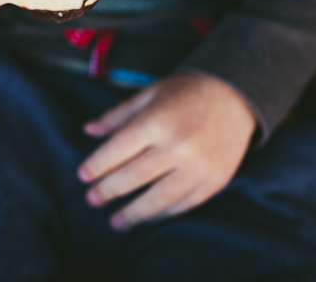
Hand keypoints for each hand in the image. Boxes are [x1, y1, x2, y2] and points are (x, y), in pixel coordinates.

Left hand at [77, 72, 255, 229]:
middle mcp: (178, 147)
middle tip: (92, 201)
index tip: (82, 177)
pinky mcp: (215, 181)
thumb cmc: (184, 93)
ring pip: (160, 199)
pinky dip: (164, 212)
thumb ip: (117, 116)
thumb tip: (88, 130)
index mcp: (156, 122)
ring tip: (117, 222)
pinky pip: (185, 204)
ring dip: (135, 213)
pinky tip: (149, 215)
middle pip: (135, 177)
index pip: (118, 150)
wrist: (233, 96)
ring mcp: (199, 167)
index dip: (97, 165)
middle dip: (109, 191)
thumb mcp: (148, 95)